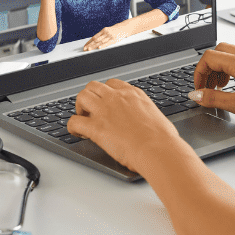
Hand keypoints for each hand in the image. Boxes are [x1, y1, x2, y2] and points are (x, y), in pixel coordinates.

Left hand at [67, 79, 185, 172]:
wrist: (158, 150)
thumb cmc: (163, 139)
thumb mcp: (156, 117)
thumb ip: (145, 115)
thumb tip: (145, 122)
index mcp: (133, 95)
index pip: (113, 84)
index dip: (106, 93)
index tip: (106, 102)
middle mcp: (117, 98)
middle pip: (94, 86)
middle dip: (90, 96)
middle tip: (91, 110)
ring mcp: (105, 111)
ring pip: (82, 97)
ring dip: (79, 107)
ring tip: (82, 118)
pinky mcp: (96, 127)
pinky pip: (74, 121)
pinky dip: (72, 126)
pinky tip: (77, 133)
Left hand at [84, 23, 127, 50]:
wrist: (124, 28)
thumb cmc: (115, 30)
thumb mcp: (108, 31)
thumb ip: (102, 35)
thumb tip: (94, 41)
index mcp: (103, 30)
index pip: (94, 37)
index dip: (89, 42)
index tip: (85, 46)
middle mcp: (106, 33)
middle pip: (96, 40)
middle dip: (90, 45)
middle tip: (85, 49)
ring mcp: (110, 36)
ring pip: (100, 42)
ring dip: (94, 46)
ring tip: (89, 49)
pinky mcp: (114, 40)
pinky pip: (107, 43)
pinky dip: (103, 46)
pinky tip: (99, 48)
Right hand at [191, 43, 234, 125]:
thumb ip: (214, 99)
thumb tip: (196, 95)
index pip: (209, 57)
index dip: (198, 73)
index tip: (198, 88)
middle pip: (218, 51)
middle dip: (208, 68)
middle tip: (207, 86)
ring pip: (231, 52)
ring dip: (221, 66)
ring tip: (221, 86)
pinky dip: (233, 66)